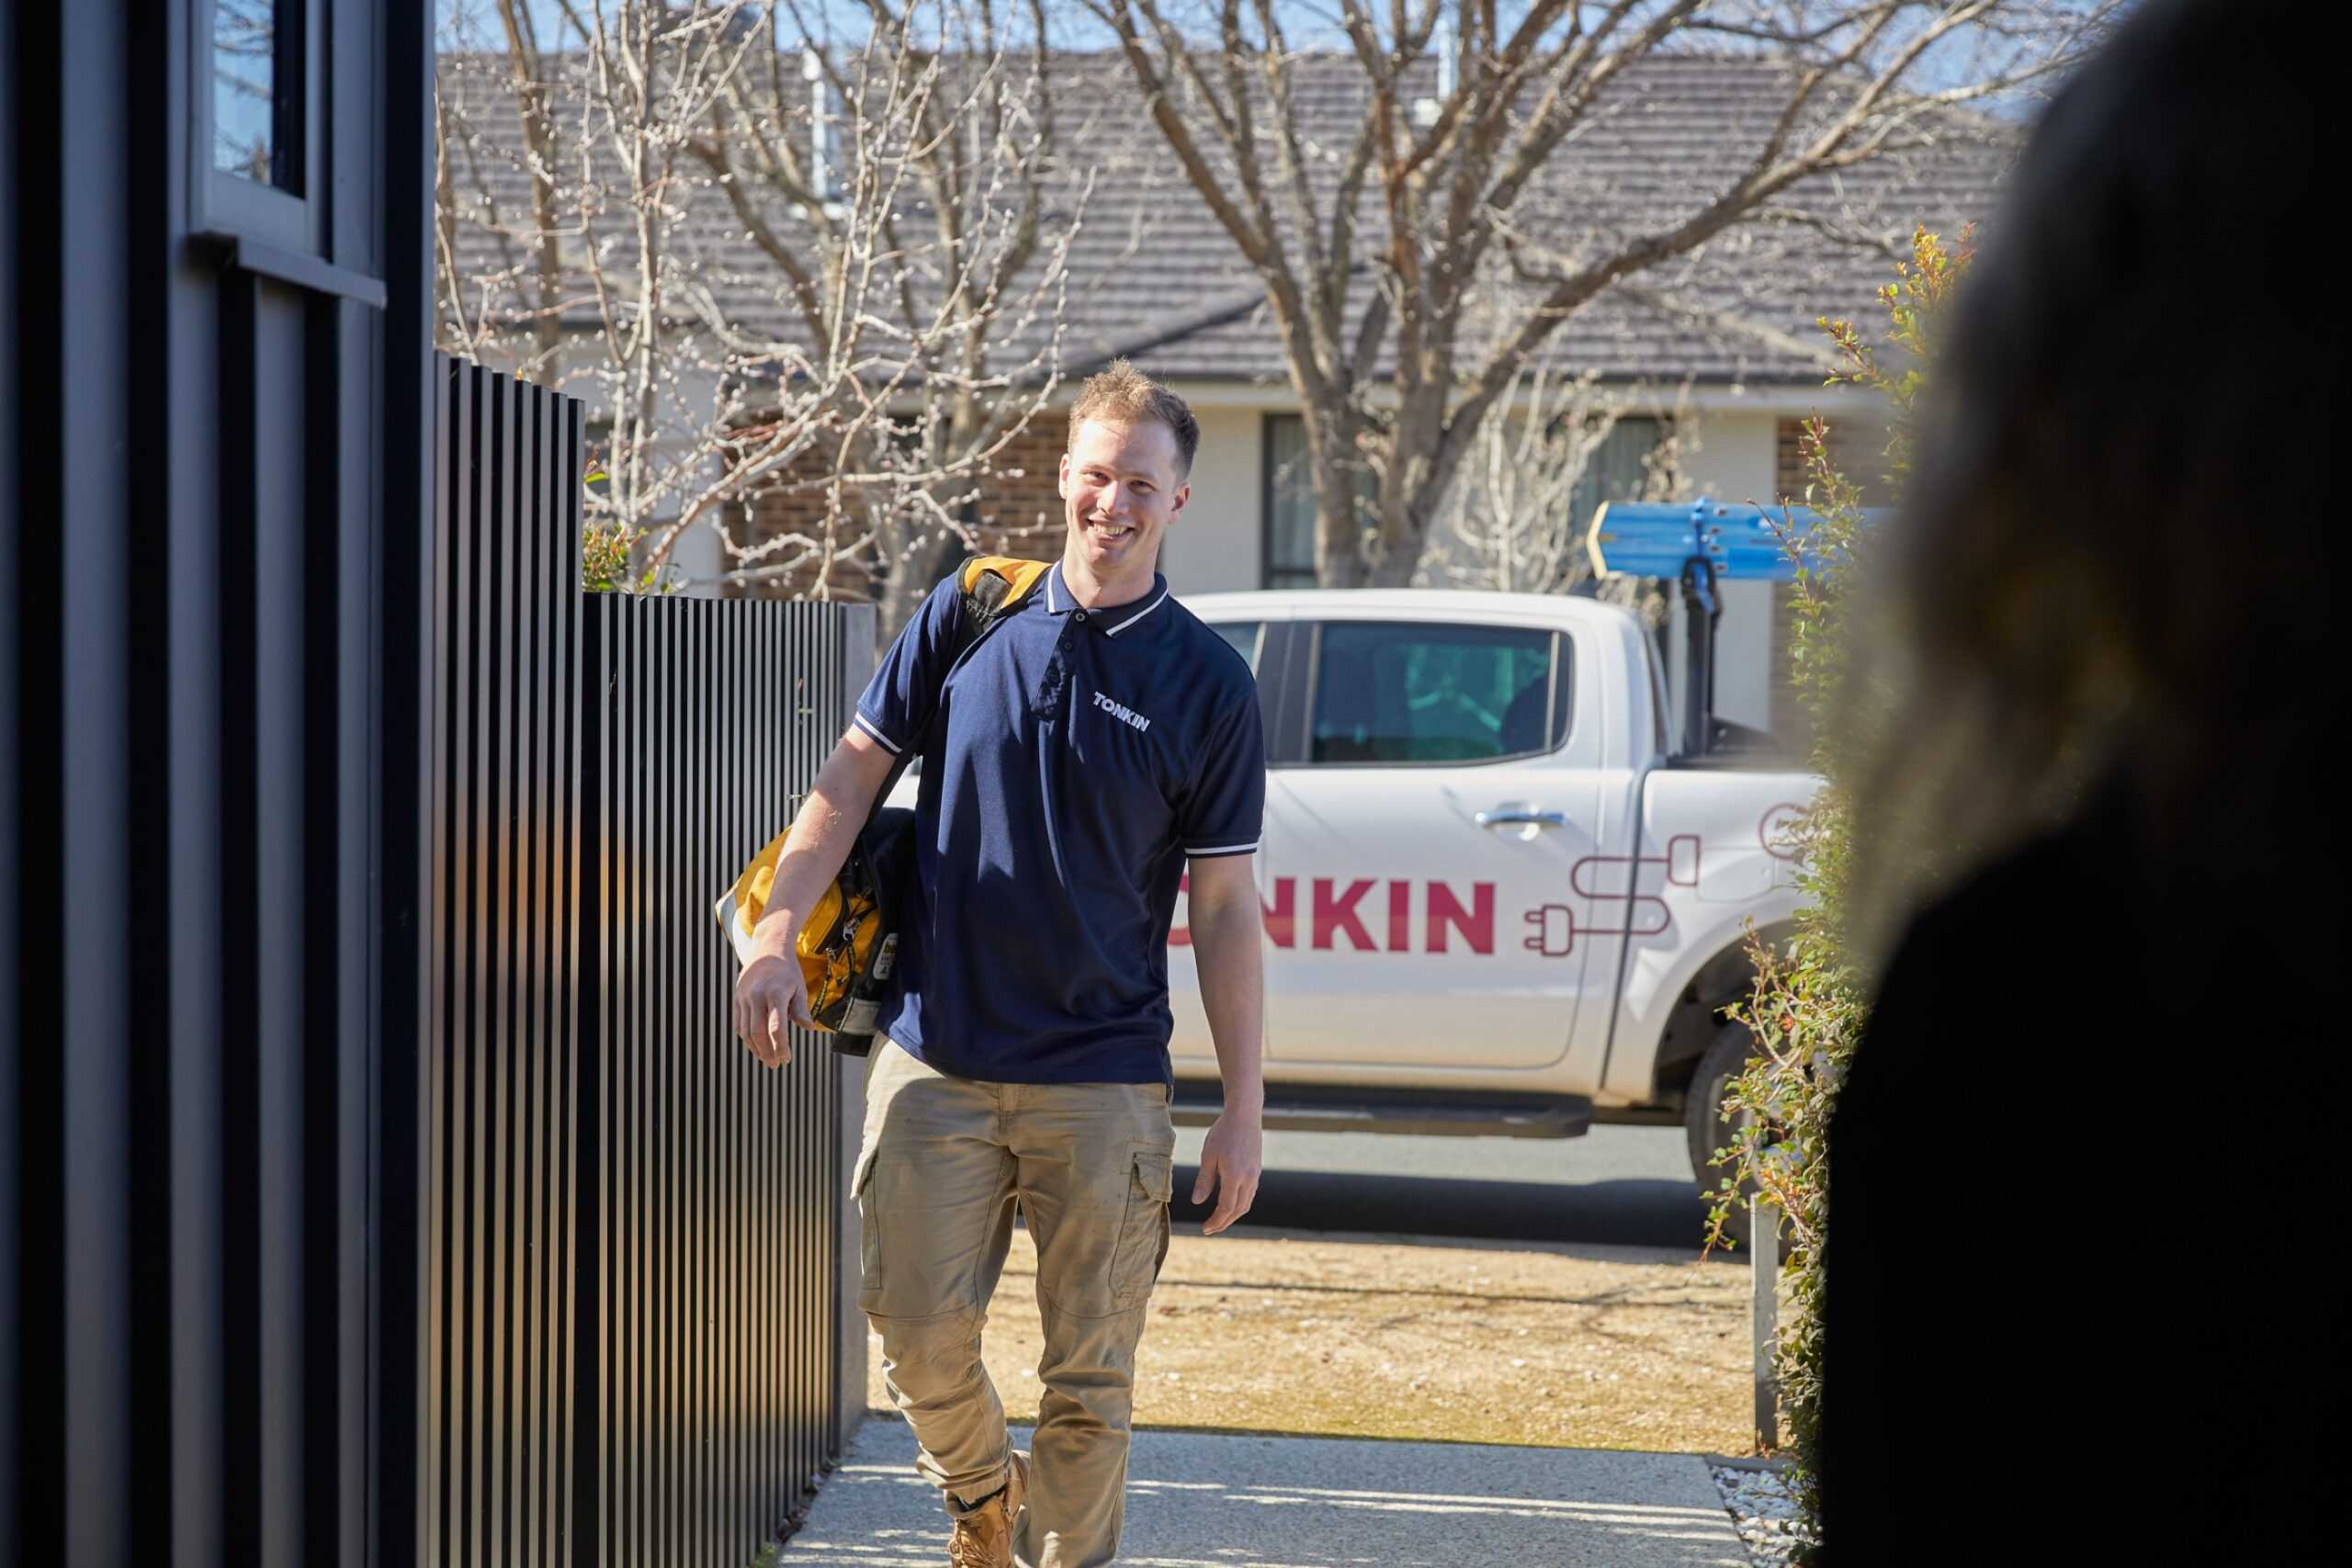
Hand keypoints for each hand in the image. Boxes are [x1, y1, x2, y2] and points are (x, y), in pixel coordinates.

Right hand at [733, 951, 811, 1068]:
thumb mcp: (799, 987)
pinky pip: (739, 1024)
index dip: (781, 1046)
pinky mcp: (736, 998)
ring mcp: (744, 997)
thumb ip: (801, 1009)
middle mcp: (756, 996)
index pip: (776, 1027)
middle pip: (758, 1033)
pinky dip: (746, 1038)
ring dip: (755, 1049)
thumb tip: (809, 1028)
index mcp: (775, 993)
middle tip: (776, 1065)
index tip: (786, 1059)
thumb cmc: (787, 970)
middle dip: (767, 1052)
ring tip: (767, 1059)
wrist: (767, 948)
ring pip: (746, 1031)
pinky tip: (756, 1046)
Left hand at [1191, 1108, 1262, 1234]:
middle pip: (1238, 1210)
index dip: (1215, 1221)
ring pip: (1246, 1203)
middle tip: (1210, 1229)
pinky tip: (1230, 1203)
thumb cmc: (1223, 1132)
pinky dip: (1240, 1204)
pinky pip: (1250, 1194)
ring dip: (1232, 1215)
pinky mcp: (1257, 1170)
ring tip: (1219, 1220)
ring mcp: (1255, 1175)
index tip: (1204, 1229)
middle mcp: (1248, 1178)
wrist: (1245, 1114)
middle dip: (1224, 1223)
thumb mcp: (1208, 1155)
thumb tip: (1197, 1202)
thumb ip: (1204, 1180)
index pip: (1226, 1208)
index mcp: (1235, 1176)